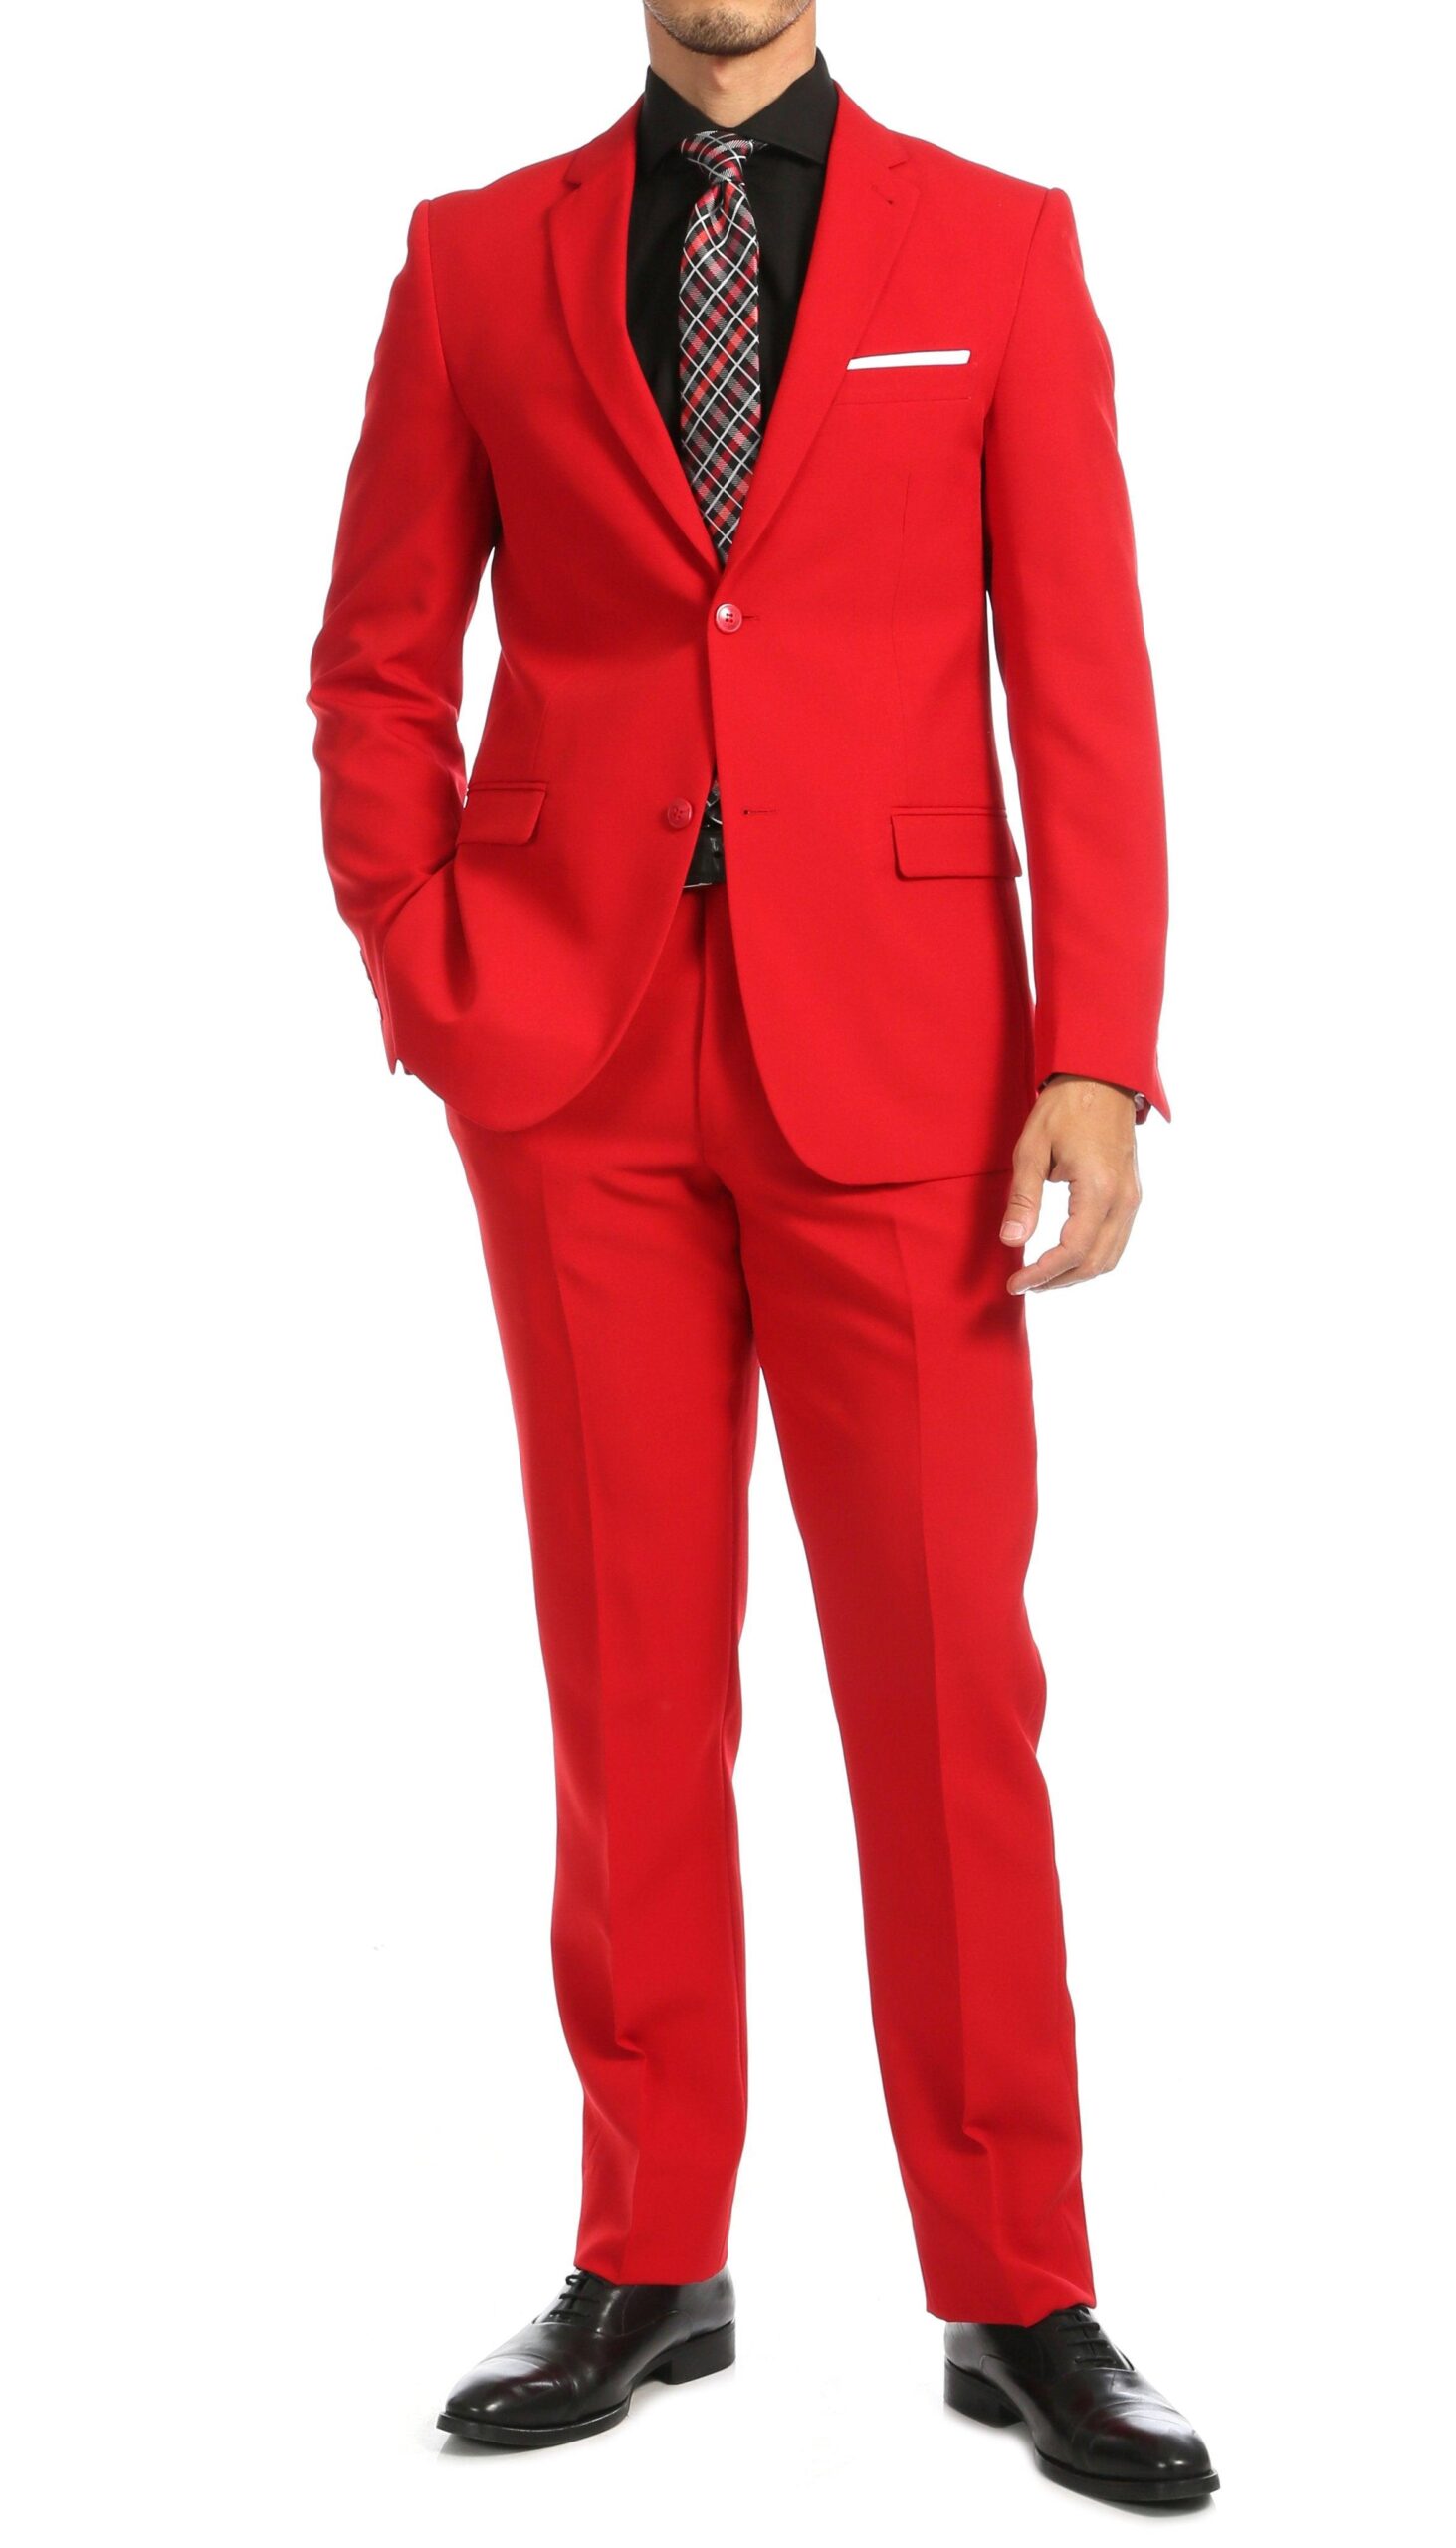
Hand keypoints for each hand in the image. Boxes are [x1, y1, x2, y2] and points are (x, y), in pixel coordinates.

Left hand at [1001, 1076, 1140, 1294]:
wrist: (1102, 1078)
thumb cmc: (1064, 1108)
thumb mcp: (1032, 1149)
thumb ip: (1023, 1199)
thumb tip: (1011, 1241)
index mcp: (1097, 1189)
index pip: (1072, 1251)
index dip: (1042, 1273)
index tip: (1015, 1282)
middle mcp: (1123, 1200)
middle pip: (1095, 1263)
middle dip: (1058, 1280)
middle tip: (1025, 1283)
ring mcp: (1132, 1198)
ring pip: (1110, 1257)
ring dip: (1077, 1274)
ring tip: (1043, 1276)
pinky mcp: (1132, 1195)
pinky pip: (1117, 1240)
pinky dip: (1092, 1257)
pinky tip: (1067, 1255)